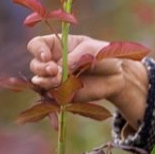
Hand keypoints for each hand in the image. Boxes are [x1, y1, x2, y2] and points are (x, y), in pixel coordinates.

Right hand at [27, 34, 148, 127]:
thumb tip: (56, 73)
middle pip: (35, 65)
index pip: (36, 45)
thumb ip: (73, 59)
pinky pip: (51, 101)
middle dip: (42, 69)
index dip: (38, 50)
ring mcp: (55, 79)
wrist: (118, 74)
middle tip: (54, 71)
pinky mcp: (62, 95)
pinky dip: (49, 106)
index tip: (47, 56)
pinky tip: (53, 108)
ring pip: (40, 83)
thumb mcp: (90, 51)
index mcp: (57, 45)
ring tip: (58, 81)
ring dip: (46, 83)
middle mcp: (52, 62)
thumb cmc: (104, 55)